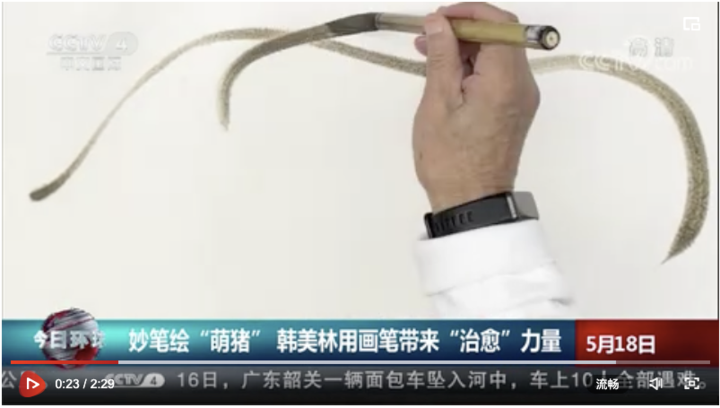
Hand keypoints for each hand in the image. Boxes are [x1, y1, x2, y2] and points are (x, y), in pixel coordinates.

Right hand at [412, 2, 539, 211]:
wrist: (471, 202)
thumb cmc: (450, 160)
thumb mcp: (438, 103)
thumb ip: (442, 56)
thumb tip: (439, 22)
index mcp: (505, 80)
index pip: (499, 23)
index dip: (468, 13)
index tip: (438, 18)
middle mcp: (523, 85)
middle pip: (501, 36)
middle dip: (464, 29)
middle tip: (428, 37)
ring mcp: (522, 98)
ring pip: (499, 54)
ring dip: (467, 48)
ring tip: (430, 55)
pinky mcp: (515, 109)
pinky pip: (499, 74)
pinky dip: (475, 66)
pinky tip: (447, 75)